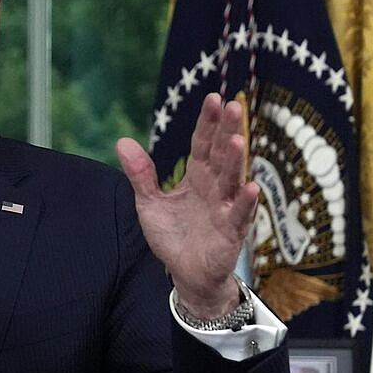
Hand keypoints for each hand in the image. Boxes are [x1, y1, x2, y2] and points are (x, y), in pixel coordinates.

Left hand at [114, 94, 258, 319]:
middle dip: (227, 131)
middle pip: (221, 154)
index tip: (213, 98)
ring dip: (235, 161)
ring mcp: (225, 208)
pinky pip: (239, 214)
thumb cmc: (173, 236)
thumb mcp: (149, 204)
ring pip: (232, 179)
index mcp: (197, 176)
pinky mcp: (231, 232)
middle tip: (233, 106)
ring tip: (238, 140)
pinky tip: (250, 187)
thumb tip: (122, 141)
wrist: (185, 274)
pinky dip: (245, 202)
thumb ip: (140, 175)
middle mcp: (215, 187)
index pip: (203, 143)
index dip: (208, 122)